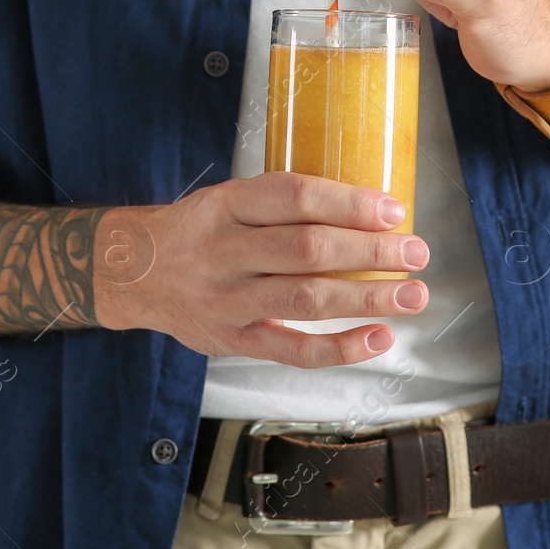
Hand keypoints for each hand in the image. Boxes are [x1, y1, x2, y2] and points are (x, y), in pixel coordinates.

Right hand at [93, 173, 430, 367]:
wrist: (132, 274)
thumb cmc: (198, 231)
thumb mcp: (227, 199)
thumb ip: (282, 204)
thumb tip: (367, 210)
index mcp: (226, 205)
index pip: (294, 197)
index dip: (348, 203)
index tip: (393, 209)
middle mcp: (224, 252)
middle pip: (307, 251)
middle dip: (370, 252)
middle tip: (417, 252)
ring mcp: (228, 301)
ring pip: (306, 300)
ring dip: (367, 299)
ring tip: (413, 295)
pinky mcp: (232, 341)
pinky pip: (292, 350)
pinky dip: (340, 348)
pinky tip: (379, 338)